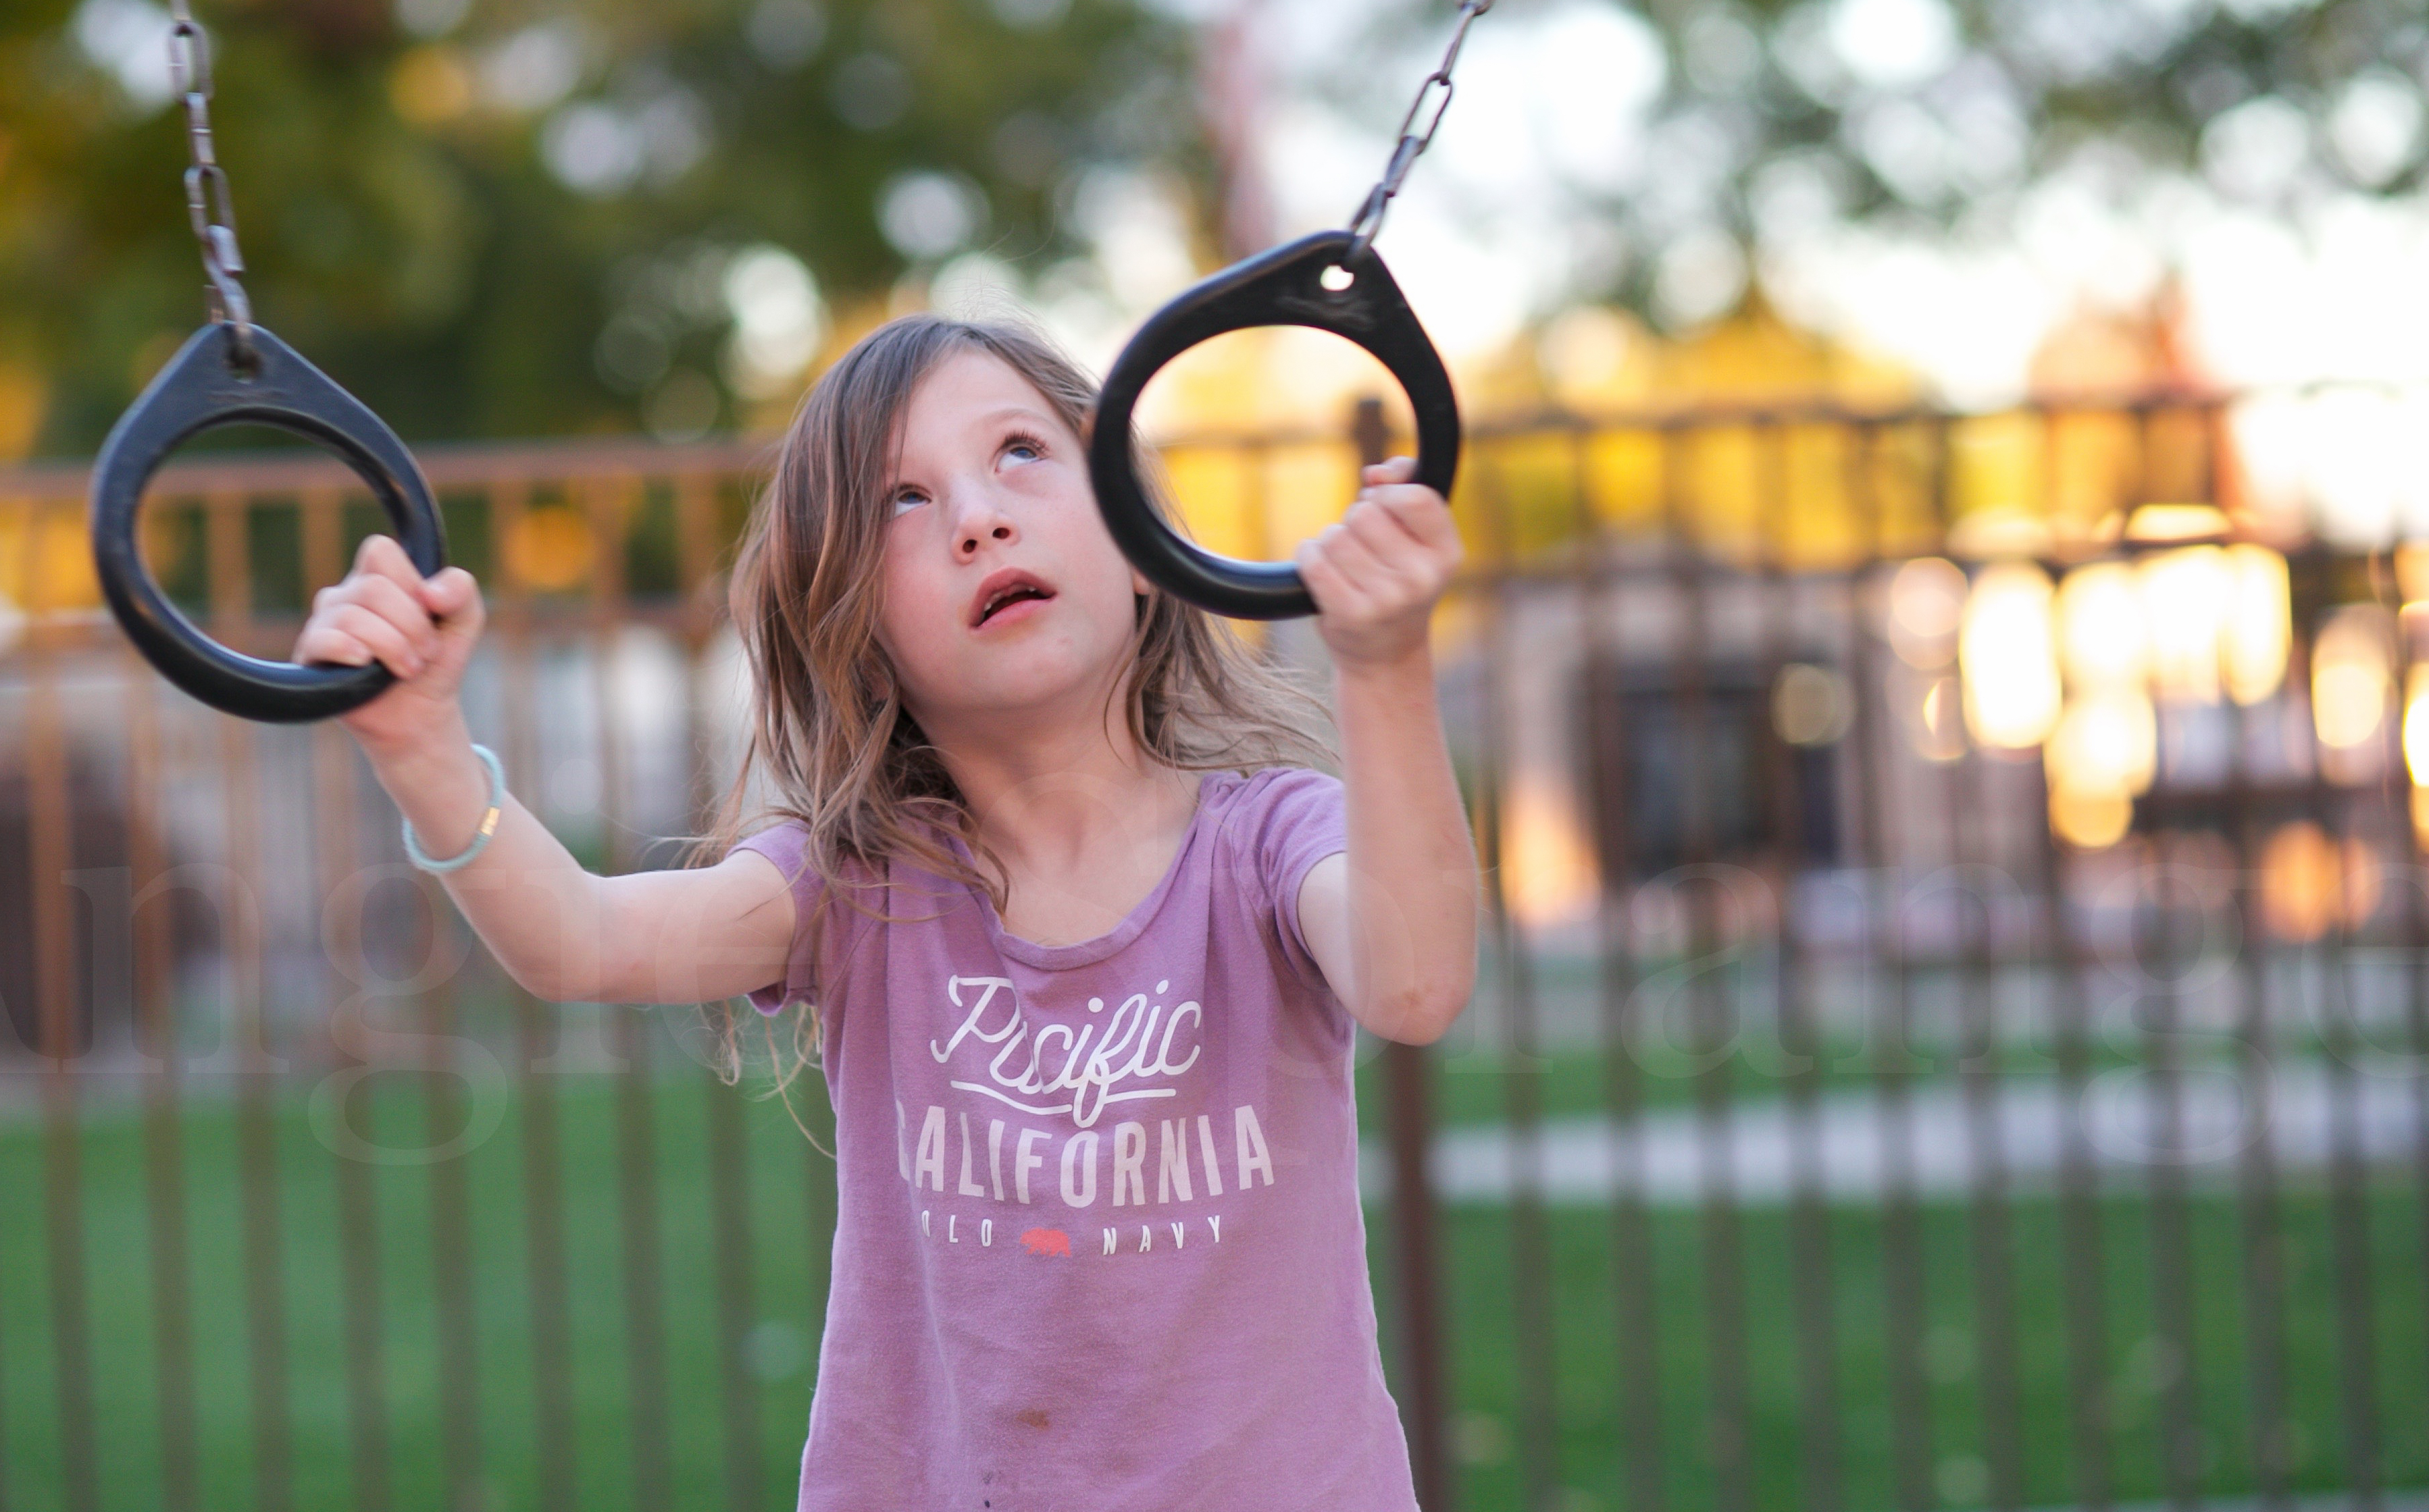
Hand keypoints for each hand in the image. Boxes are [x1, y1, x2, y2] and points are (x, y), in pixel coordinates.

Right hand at [293, 534, 486, 755]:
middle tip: (425, 652)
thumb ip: (461, 591)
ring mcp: (324, 623)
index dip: (410, 583)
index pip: (379, 551)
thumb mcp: (464, 621)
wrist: (422, 713)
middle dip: (411, 625)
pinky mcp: (311, 655)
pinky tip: (366, 664)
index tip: (429, 611)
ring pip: (352, 616)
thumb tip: (430, 593)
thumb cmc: (437, 661)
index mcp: (377, 578)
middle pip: (373, 589)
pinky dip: (352, 651)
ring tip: (407, 668)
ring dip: (393, 647)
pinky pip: (323, 640)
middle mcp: (346, 596)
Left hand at [1294, 456, 1461, 668]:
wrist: (1387, 652)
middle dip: (1355, 521)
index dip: (1389, 495)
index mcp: (1446, 553)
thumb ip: (1406, 485)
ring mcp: (1387, 599)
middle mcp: (1422, 578)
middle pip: (1365, 513)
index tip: (1385, 510)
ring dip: (1331, 542)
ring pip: (1334, 536)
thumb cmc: (1399, 579)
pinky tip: (1323, 572)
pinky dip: (1310, 558)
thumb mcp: (1418, 537)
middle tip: (1365, 547)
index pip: (1414, 497)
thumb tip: (1376, 475)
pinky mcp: (1350, 613)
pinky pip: (1313, 560)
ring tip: (1347, 564)